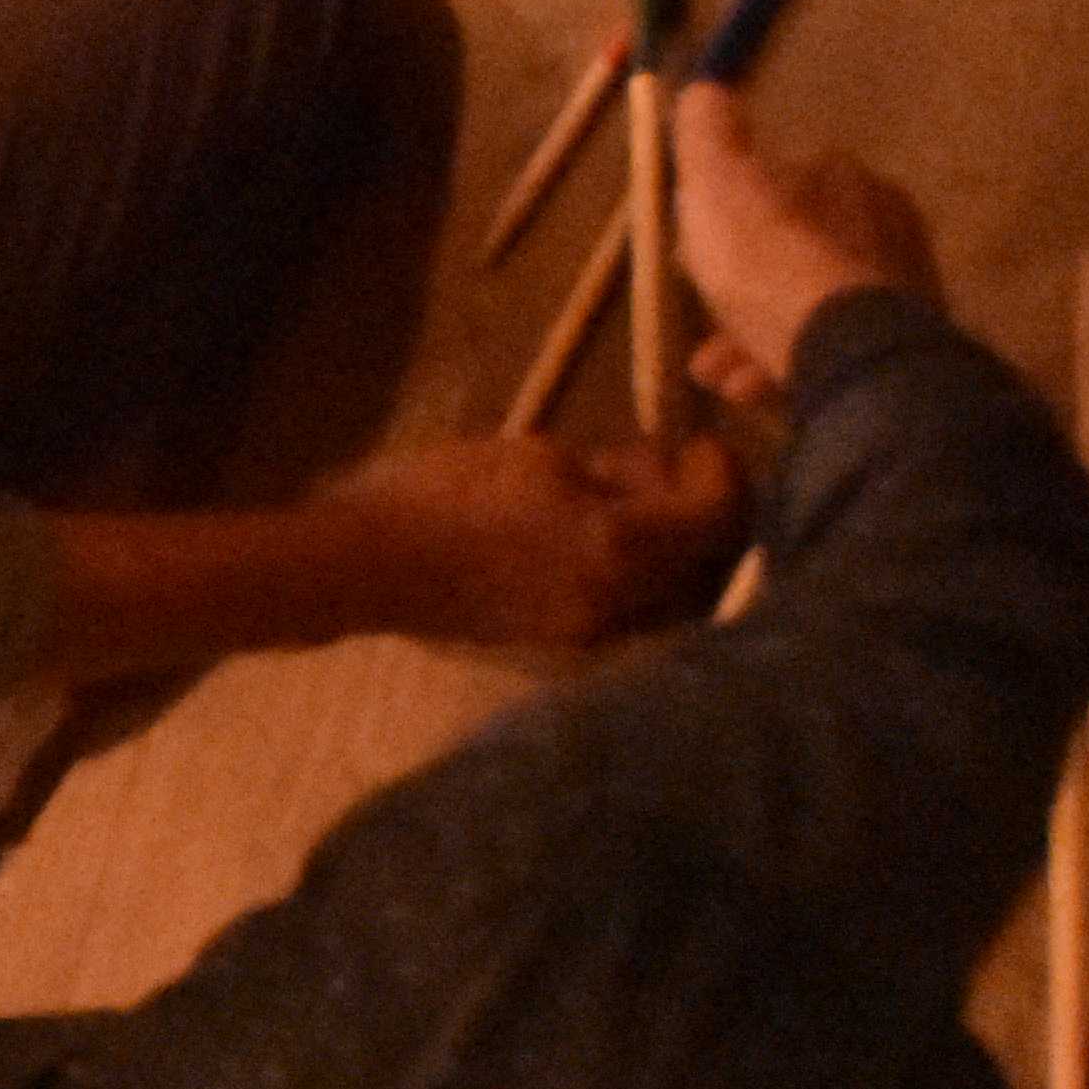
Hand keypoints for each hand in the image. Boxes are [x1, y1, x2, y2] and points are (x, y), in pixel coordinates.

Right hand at [318, 428, 745, 649]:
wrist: (365, 568)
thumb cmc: (446, 496)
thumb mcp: (543, 458)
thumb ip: (617, 472)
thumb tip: (657, 473)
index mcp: (619, 548)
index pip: (718, 514)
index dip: (722, 471)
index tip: (699, 443)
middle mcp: (619, 605)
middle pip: (710, 566)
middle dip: (708, 519)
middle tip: (678, 477)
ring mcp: (589, 635)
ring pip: (675, 597)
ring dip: (677, 554)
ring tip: (634, 510)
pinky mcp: (560, 645)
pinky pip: (632, 614)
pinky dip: (640, 578)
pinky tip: (600, 545)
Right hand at [674, 82, 937, 403]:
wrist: (843, 346)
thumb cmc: (770, 261)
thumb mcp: (718, 185)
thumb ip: (707, 136)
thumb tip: (703, 88)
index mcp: (840, 172)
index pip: (775, 185)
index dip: (726, 224)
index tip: (692, 261)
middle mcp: (882, 215)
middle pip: (790, 251)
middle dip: (740, 293)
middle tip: (701, 337)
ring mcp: (899, 277)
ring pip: (809, 305)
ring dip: (755, 337)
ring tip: (721, 374)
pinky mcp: (905, 336)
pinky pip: (833, 343)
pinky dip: (791, 361)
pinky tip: (759, 386)